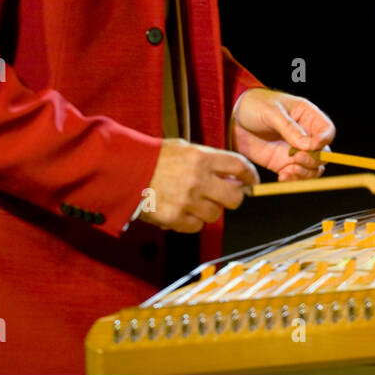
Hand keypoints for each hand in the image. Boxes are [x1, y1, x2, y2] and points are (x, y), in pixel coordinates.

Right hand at [139, 138, 257, 232]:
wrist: (124, 171)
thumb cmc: (154, 157)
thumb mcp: (184, 148)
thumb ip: (209, 160)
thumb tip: (231, 175)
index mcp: (202, 158)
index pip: (239, 166)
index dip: (249, 175)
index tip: (251, 180)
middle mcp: (198, 180)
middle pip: (235, 198)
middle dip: (233, 197)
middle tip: (226, 195)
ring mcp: (187, 201)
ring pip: (216, 214)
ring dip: (210, 210)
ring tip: (196, 201)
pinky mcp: (175, 218)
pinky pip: (197, 226)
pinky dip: (193, 221)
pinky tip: (184, 211)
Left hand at [230, 88, 335, 179]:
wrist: (232, 119)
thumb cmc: (254, 106)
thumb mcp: (272, 112)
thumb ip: (290, 128)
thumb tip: (308, 145)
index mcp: (308, 116)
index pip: (327, 130)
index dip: (324, 140)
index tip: (312, 146)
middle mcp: (306, 134)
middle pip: (324, 153)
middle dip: (313, 159)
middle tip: (296, 159)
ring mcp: (296, 150)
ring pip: (314, 168)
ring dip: (305, 173)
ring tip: (288, 171)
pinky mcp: (283, 163)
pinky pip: (297, 176)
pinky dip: (294, 180)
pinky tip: (282, 176)